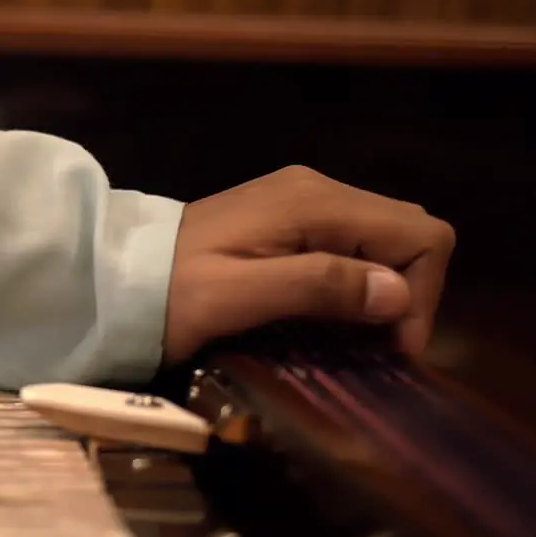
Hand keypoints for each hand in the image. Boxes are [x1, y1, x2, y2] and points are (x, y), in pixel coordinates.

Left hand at [164, 166, 455, 362]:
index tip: (388, 346)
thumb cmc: (171, 293)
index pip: (421, 235)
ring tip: (350, 336)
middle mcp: (316, 190)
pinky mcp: (284, 220)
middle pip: (407, 232)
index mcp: (314, 203)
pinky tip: (328, 314)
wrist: (114, 275)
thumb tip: (397, 293)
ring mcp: (300, 201)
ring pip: (381, 240)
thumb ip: (318, 287)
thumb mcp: (240, 297)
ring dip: (380, 289)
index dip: (421, 294)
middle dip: (407, 292)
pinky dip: (354, 281)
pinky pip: (348, 245)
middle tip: (372, 346)